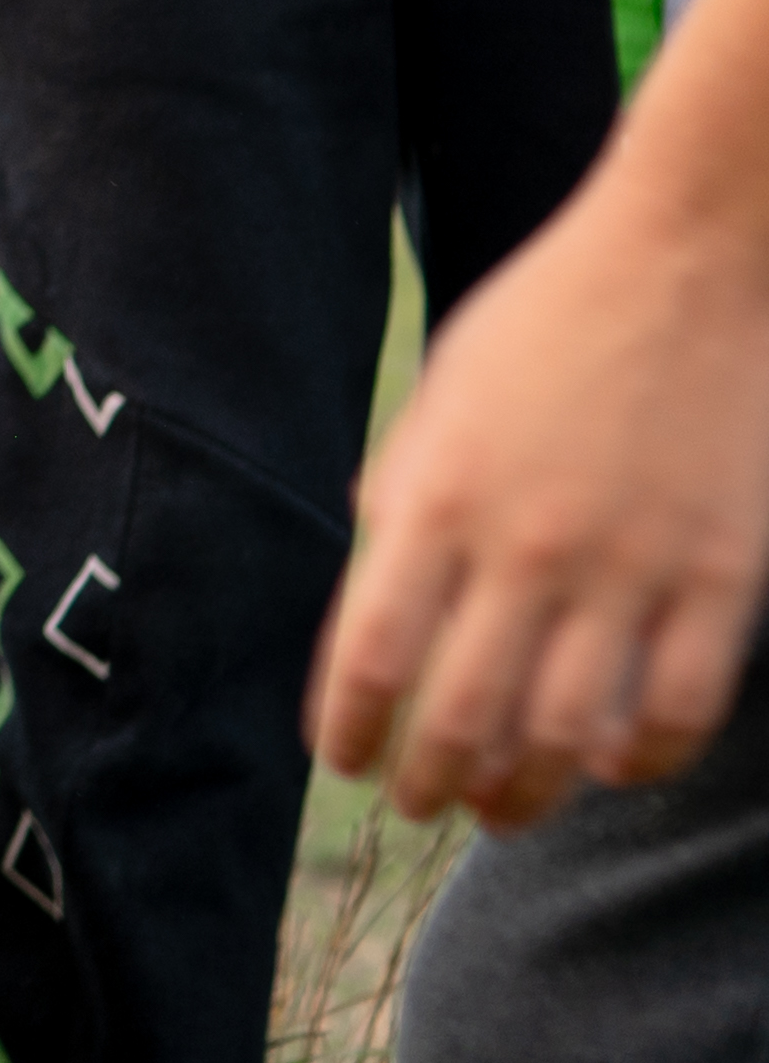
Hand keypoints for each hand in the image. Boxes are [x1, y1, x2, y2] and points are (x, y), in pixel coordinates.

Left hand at [314, 159, 768, 826]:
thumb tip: (375, 606)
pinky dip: (643, 762)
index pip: (371, 654)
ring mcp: (630, 564)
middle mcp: (527, 543)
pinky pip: (682, 709)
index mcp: (440, 493)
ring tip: (501, 810)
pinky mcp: (721, 573)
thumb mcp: (442, 394)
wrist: (685, 252)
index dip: (349, 729)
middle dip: (428, 784)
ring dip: (524, 795)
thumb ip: (405, 497)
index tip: (342, 760)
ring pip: (568, 738)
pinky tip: (614, 767)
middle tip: (420, 804)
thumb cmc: (548, 317)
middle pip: (462, 718)